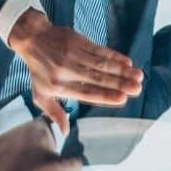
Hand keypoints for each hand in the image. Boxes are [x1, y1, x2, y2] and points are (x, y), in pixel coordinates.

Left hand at [8, 10, 143, 133]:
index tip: (122, 99)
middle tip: (137, 89)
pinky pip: (100, 50)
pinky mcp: (79, 41)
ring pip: (102, 64)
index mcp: (59, 86)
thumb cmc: (38, 70)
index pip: (85, 92)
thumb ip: (54, 113)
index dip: (104, 95)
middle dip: (119, 83)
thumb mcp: (40, 94)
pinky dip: (115, 56)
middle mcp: (67, 70)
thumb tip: (65, 132)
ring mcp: (74, 55)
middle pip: (97, 78)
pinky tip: (127, 62)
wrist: (32, 38)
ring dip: (122, 70)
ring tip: (138, 76)